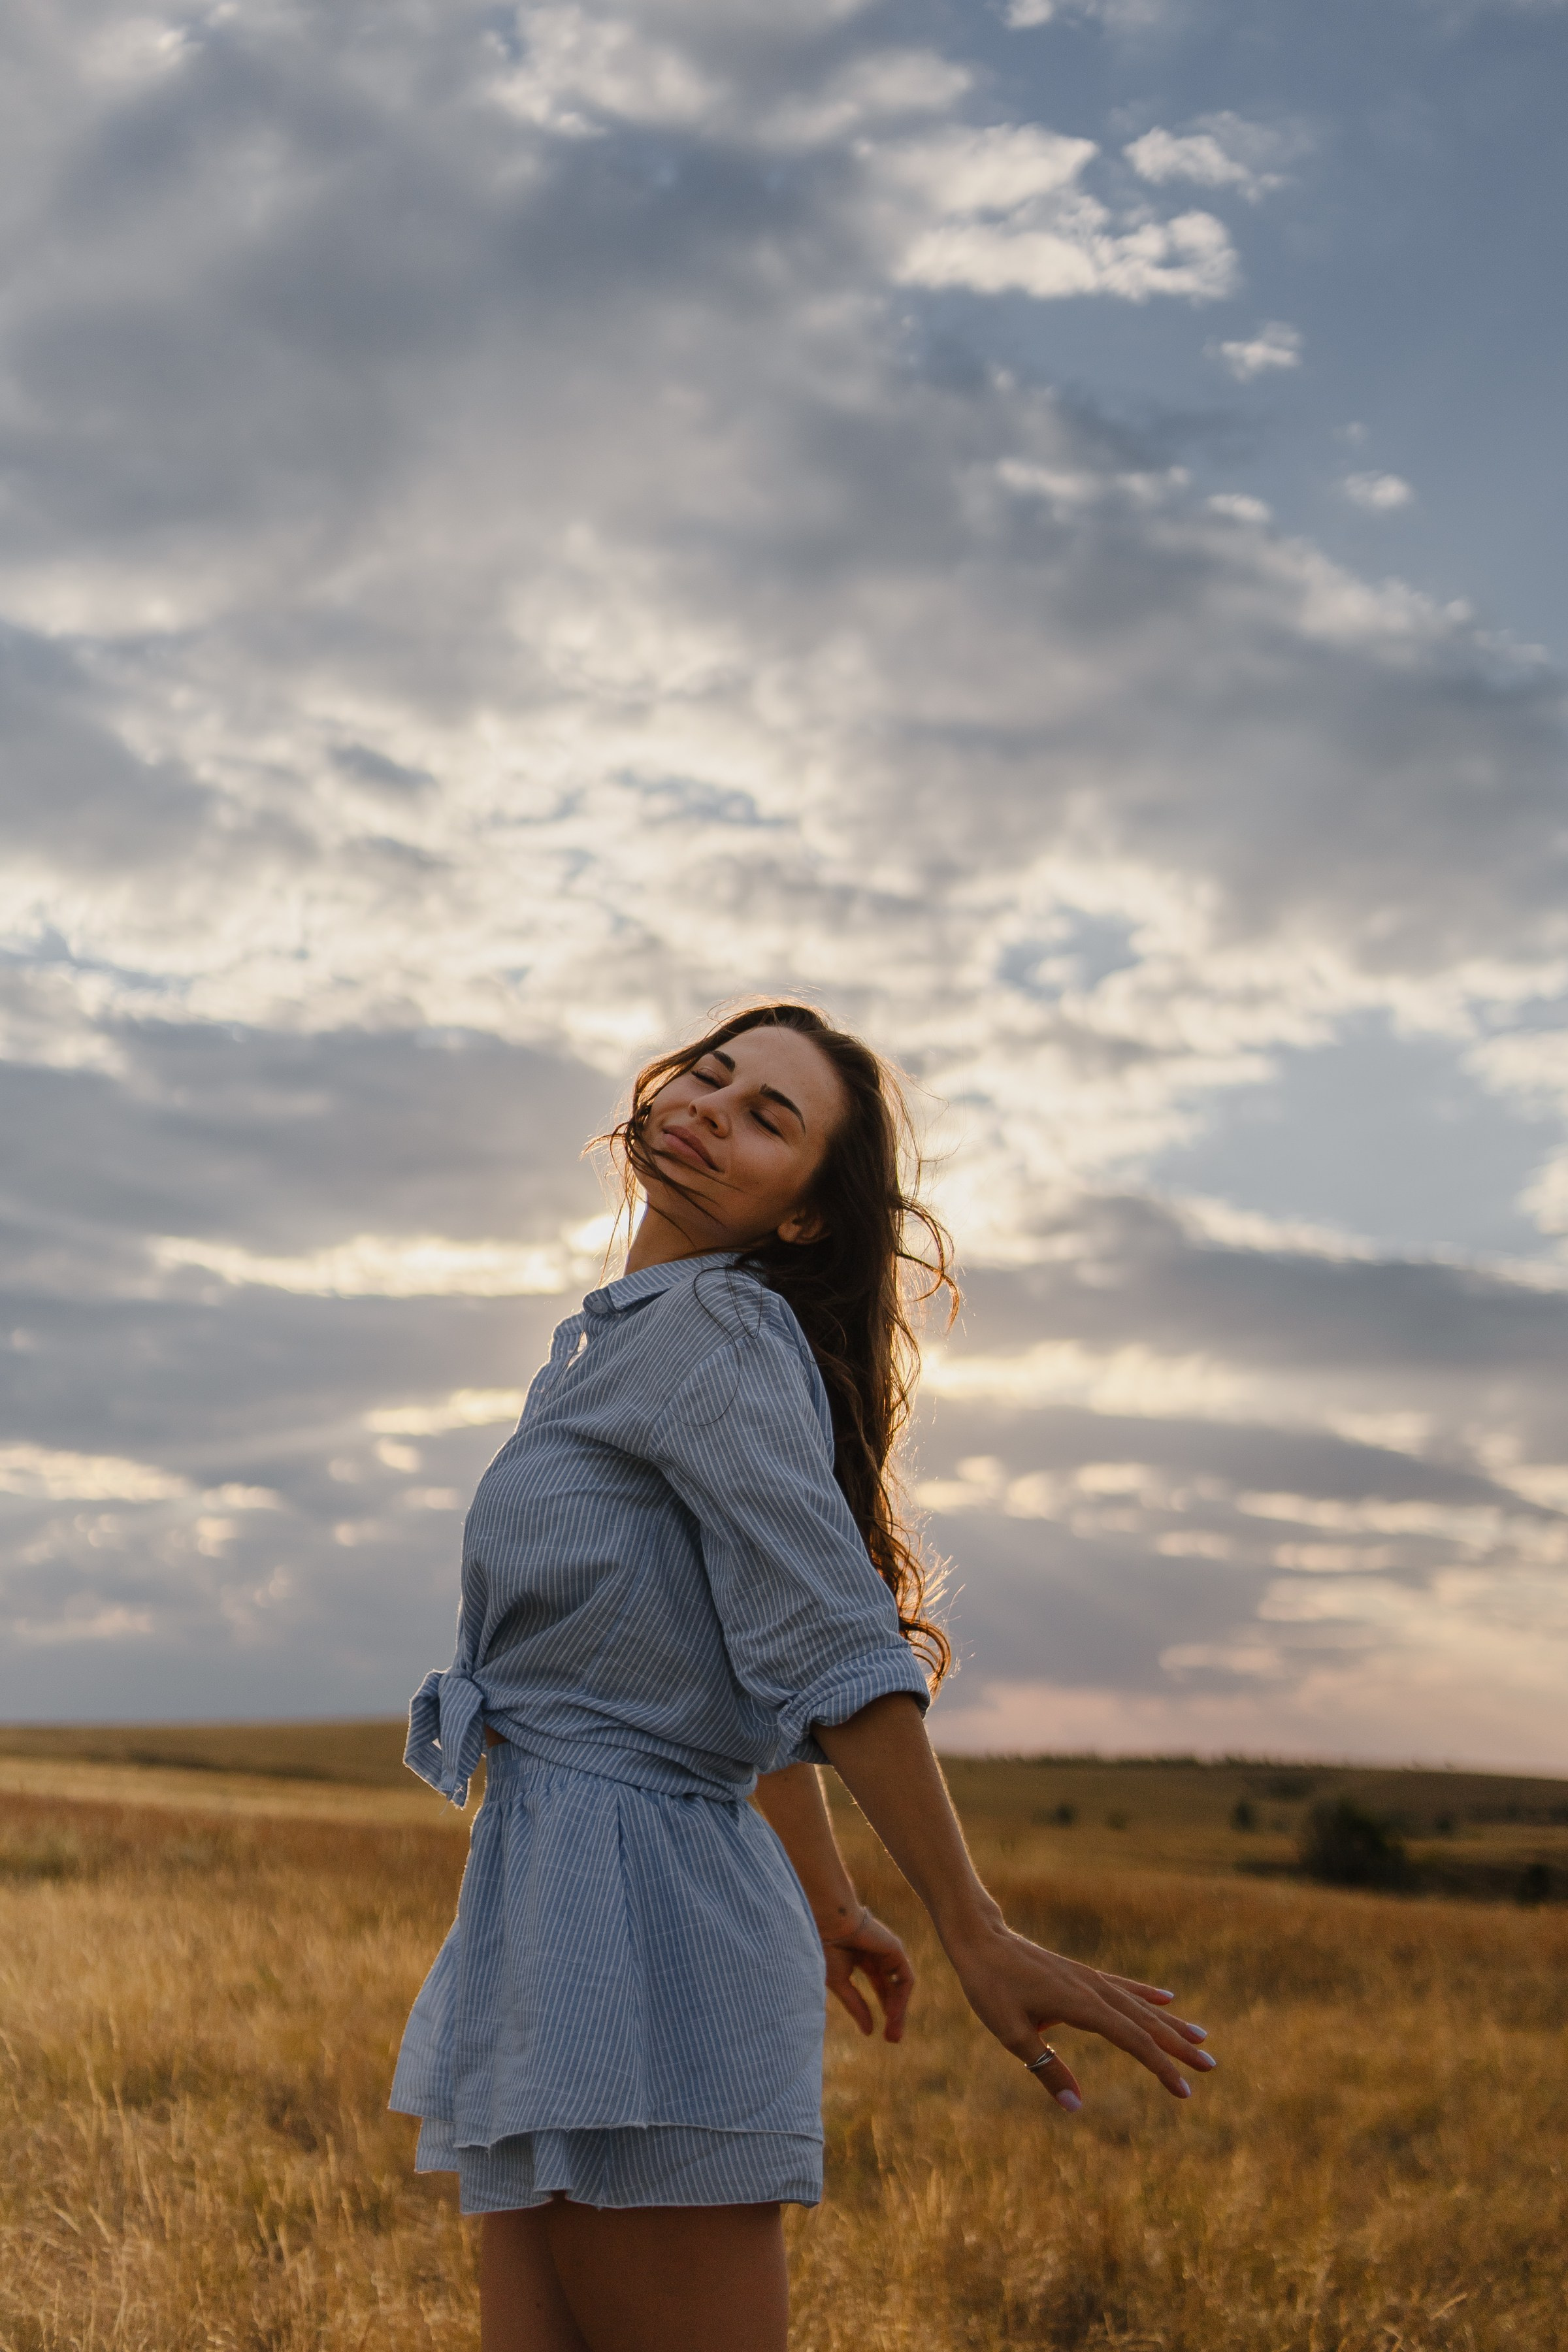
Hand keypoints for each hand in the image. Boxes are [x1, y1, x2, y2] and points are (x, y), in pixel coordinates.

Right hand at [820, 1905, 914, 2041]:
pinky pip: (904, 1979)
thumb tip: (870, 2032)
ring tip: (893, 2034)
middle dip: (894, 2015)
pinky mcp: (895, 1949)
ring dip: (899, 2011)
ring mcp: (888, 1951)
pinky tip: (891, 2014)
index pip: (879, 1988)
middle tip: (892, 2040)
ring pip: (900, 1987)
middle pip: (892, 1990)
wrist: (829, 1923)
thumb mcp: (840, 1982)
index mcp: (862, 1958)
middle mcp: (878, 1955)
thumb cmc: (827, 1948)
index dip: (880, 2009)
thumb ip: (855, 2005)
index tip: (877, 2035)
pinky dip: (901, 1998)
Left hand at [947, 1916, 1213, 2112]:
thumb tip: (1076, 2106)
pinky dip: (1146, 1993)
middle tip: (1211, 2065)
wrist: (980, 1940)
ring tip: (1201, 2036)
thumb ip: (1046, 2069)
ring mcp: (1089, 1979)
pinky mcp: (1080, 1974)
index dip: (1161, 2066)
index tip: (1185, 2090)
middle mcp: (1093, 1990)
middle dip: (1178, 2045)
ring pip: (1139, 2004)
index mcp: (1081, 2006)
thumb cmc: (991, 1987)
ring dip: (1170, 2022)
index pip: (1132, 2041)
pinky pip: (1123, 1986)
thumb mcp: (1012, 2034)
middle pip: (1145, 2021)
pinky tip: (1167, 1997)